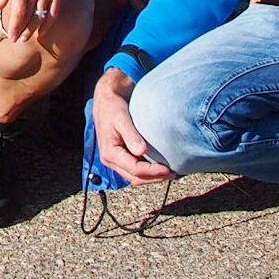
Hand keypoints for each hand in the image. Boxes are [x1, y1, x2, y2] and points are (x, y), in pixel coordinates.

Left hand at [0, 0, 66, 43]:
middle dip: (25, 32)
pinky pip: (55, 9)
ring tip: (30, 39)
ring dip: (37, 30)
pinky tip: (44, 30)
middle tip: (18, 41)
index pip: (18, 12)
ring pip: (44, 15)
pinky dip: (50, 21)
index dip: (15, 27)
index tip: (11, 37)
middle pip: (31, 17)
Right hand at [92, 69, 172, 183]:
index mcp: (110, 153)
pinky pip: (134, 169)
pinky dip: (147, 171)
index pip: (134, 170)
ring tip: (169, 172)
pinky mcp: (120, 156)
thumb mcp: (121, 118)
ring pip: (135, 177)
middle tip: (173, 173)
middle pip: (135, 178)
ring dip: (152, 177)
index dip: (153, 172)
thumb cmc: (112, 107)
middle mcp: (110, 160)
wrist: (105, 100)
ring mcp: (115, 160)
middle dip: (155, 178)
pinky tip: (159, 166)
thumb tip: (141, 152)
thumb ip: (131, 135)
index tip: (168, 169)